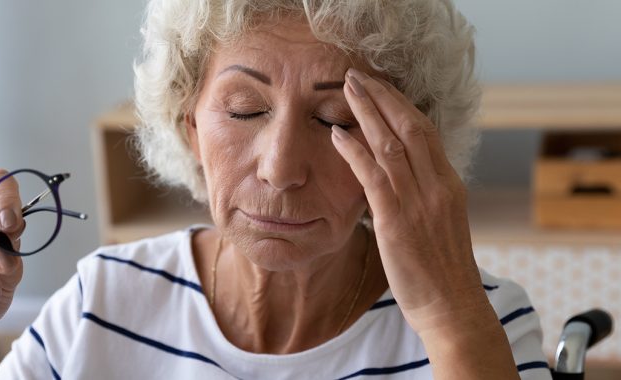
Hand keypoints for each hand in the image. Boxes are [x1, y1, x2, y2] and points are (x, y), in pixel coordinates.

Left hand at [331, 68, 487, 334]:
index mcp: (449, 185)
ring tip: (347, 89)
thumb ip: (424, 196)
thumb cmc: (442, 271)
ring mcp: (418, 202)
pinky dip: (355, 151)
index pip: (425, 132)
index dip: (401, 104)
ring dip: (366, 112)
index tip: (380, 87)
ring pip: (391, 144)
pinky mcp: (397, 221)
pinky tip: (338, 134)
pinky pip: (374, 176)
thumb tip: (401, 177)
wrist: (452, 307)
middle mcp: (437, 186)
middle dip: (382, 96)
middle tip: (358, 75)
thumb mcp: (440, 224)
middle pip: (409, 127)